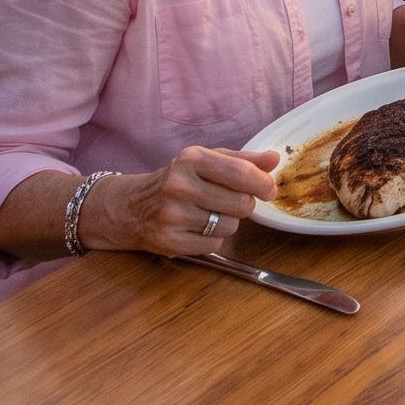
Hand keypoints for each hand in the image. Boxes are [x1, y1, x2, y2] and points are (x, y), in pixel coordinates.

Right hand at [84, 146, 277, 257]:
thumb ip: (242, 160)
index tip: (269, 190)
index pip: (240, 172)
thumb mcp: (205, 161)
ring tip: (207, 214)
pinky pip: (214, 246)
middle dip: (243, 204)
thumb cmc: (176, 180)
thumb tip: (275, 158)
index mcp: (191, 159)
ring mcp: (172, 215)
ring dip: (227, 223)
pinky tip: (196, 229)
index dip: (263, 184)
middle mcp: (179, 185)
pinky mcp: (169, 242)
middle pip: (241, 203)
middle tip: (229, 201)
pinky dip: (212, 240)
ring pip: (230, 226)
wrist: (129, 207)